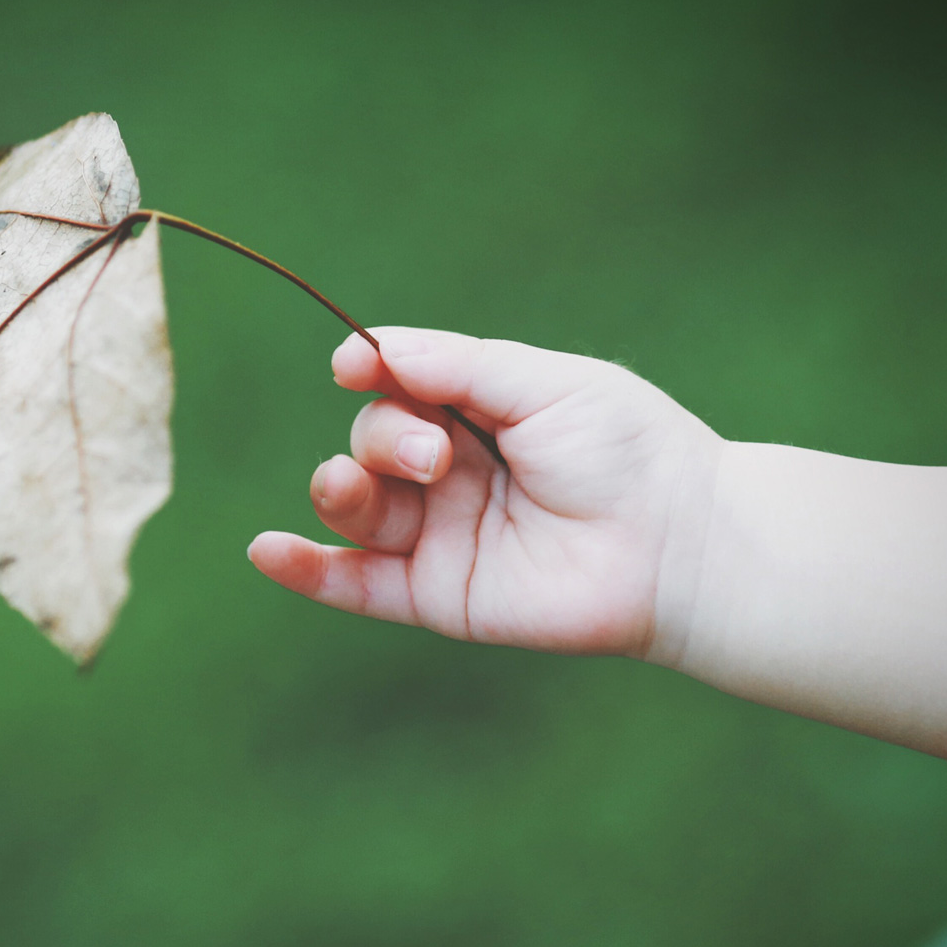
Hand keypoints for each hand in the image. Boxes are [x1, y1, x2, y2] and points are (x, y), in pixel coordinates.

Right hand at [248, 327, 722, 659]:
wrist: (679, 545)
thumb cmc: (629, 453)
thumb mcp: (542, 383)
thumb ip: (455, 366)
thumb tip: (366, 351)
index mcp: (482, 415)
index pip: (400, 385)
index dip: (371, 370)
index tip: (353, 363)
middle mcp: (454, 475)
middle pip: (371, 442)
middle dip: (384, 439)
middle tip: (440, 457)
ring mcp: (442, 536)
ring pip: (357, 507)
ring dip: (342, 488)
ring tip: (357, 487)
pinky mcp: (438, 596)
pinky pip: (355, 584)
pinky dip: (306, 570)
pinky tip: (267, 550)